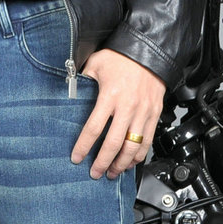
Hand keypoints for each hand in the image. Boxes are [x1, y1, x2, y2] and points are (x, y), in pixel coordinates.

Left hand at [70, 50, 165, 178]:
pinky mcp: (155, 114)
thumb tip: (67, 95)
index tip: (76, 158)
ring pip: (133, 147)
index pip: (94, 128)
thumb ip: (82, 82)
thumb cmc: (121, 57)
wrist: (150, 50)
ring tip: (112, 172)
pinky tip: (130, 163)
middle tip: (95, 173)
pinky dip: (138, 156)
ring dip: (121, 164)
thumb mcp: (95, 65)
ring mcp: (143, 112)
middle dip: (103, 162)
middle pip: (114, 143)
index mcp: (110, 95)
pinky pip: (147, 141)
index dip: (84, 146)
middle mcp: (128, 106)